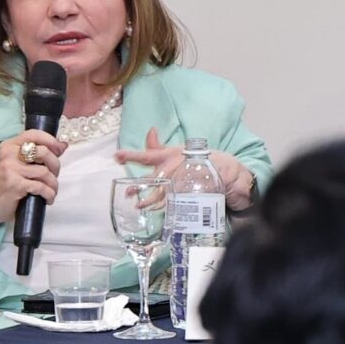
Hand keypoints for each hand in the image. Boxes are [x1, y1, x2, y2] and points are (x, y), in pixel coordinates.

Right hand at [0, 130, 65, 237]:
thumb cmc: (5, 183)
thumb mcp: (17, 164)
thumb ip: (37, 155)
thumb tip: (62, 145)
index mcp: (9, 146)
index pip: (33, 134)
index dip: (51, 140)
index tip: (59, 149)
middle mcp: (9, 154)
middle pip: (44, 152)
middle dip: (55, 166)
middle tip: (54, 175)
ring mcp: (11, 169)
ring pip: (44, 172)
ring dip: (53, 184)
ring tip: (51, 190)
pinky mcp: (15, 184)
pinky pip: (41, 187)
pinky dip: (49, 194)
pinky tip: (47, 198)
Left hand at [131, 129, 257, 210]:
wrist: (227, 171)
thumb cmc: (198, 159)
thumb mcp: (177, 151)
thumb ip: (159, 146)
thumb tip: (150, 131)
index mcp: (170, 155)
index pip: (148, 154)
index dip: (132, 155)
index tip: (117, 156)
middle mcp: (175, 168)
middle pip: (154, 178)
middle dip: (141, 186)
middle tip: (129, 192)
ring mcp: (182, 182)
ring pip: (163, 193)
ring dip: (150, 200)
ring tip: (140, 205)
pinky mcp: (191, 193)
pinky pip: (175, 202)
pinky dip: (166, 208)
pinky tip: (157, 211)